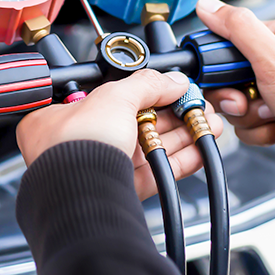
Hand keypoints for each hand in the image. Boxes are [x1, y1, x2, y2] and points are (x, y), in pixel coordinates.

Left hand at [16, 69, 223, 199]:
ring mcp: (103, 166)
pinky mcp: (123, 191)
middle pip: (135, 123)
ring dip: (182, 135)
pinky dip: (181, 160)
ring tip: (209, 124)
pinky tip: (201, 149)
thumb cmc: (76, 144)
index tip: (171, 89)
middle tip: (197, 106)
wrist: (80, 193)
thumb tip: (173, 80)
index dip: (144, 92)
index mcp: (65, 115)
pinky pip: (156, 172)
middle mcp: (81, 141)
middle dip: (172, 114)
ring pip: (149, 148)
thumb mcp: (113, 97)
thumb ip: (146, 85)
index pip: (111, 98)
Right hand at [197, 0, 274, 185]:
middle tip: (247, 101)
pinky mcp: (272, 116)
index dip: (218, 62)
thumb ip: (239, 30)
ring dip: (248, 116)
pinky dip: (258, 131)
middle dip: (233, 96)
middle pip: (224, 77)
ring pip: (233, 103)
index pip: (226, 41)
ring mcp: (273, 92)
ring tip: (272, 115)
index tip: (223, 76)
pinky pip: (245, 124)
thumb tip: (207, 6)